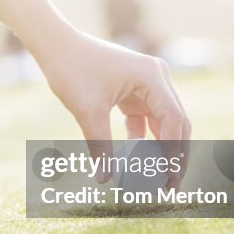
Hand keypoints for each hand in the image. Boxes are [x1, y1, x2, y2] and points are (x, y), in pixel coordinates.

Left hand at [34, 27, 190, 186]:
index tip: (169, 178)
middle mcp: (157, 78)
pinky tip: (135, 158)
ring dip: (160, 148)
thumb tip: (104, 179)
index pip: (173, 120)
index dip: (174, 151)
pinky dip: (143, 138)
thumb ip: (100, 145)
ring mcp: (148, 83)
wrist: (56, 46)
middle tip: (170, 186)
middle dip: (174, 154)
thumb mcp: (87, 110)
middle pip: (176, 122)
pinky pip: (147, 119)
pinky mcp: (136, 90)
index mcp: (152, 77)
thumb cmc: (72, 70)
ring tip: (156, 177)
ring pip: (163, 122)